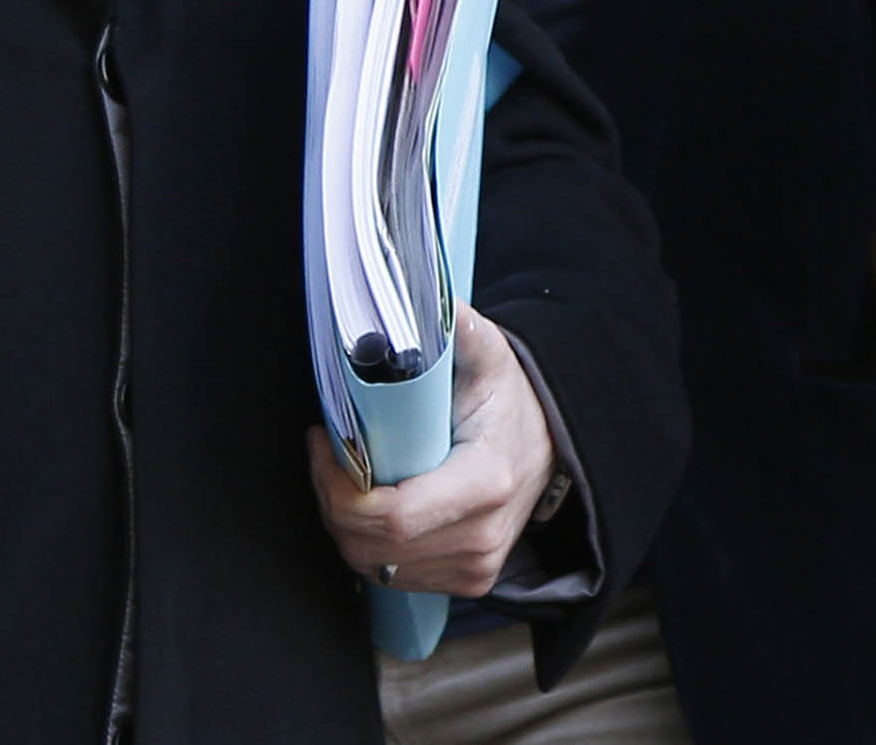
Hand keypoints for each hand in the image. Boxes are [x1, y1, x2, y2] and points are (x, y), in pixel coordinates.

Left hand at [306, 303, 556, 597]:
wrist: (550, 441)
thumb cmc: (509, 398)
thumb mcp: (485, 352)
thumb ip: (450, 325)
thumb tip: (412, 296)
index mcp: (484, 482)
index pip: (390, 516)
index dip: (338, 485)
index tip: (326, 441)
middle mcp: (481, 537)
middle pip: (370, 545)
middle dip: (331, 499)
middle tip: (326, 451)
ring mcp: (475, 566)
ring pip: (372, 564)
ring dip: (343, 521)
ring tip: (344, 472)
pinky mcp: (466, 580)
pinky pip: (391, 574)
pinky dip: (366, 542)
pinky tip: (369, 501)